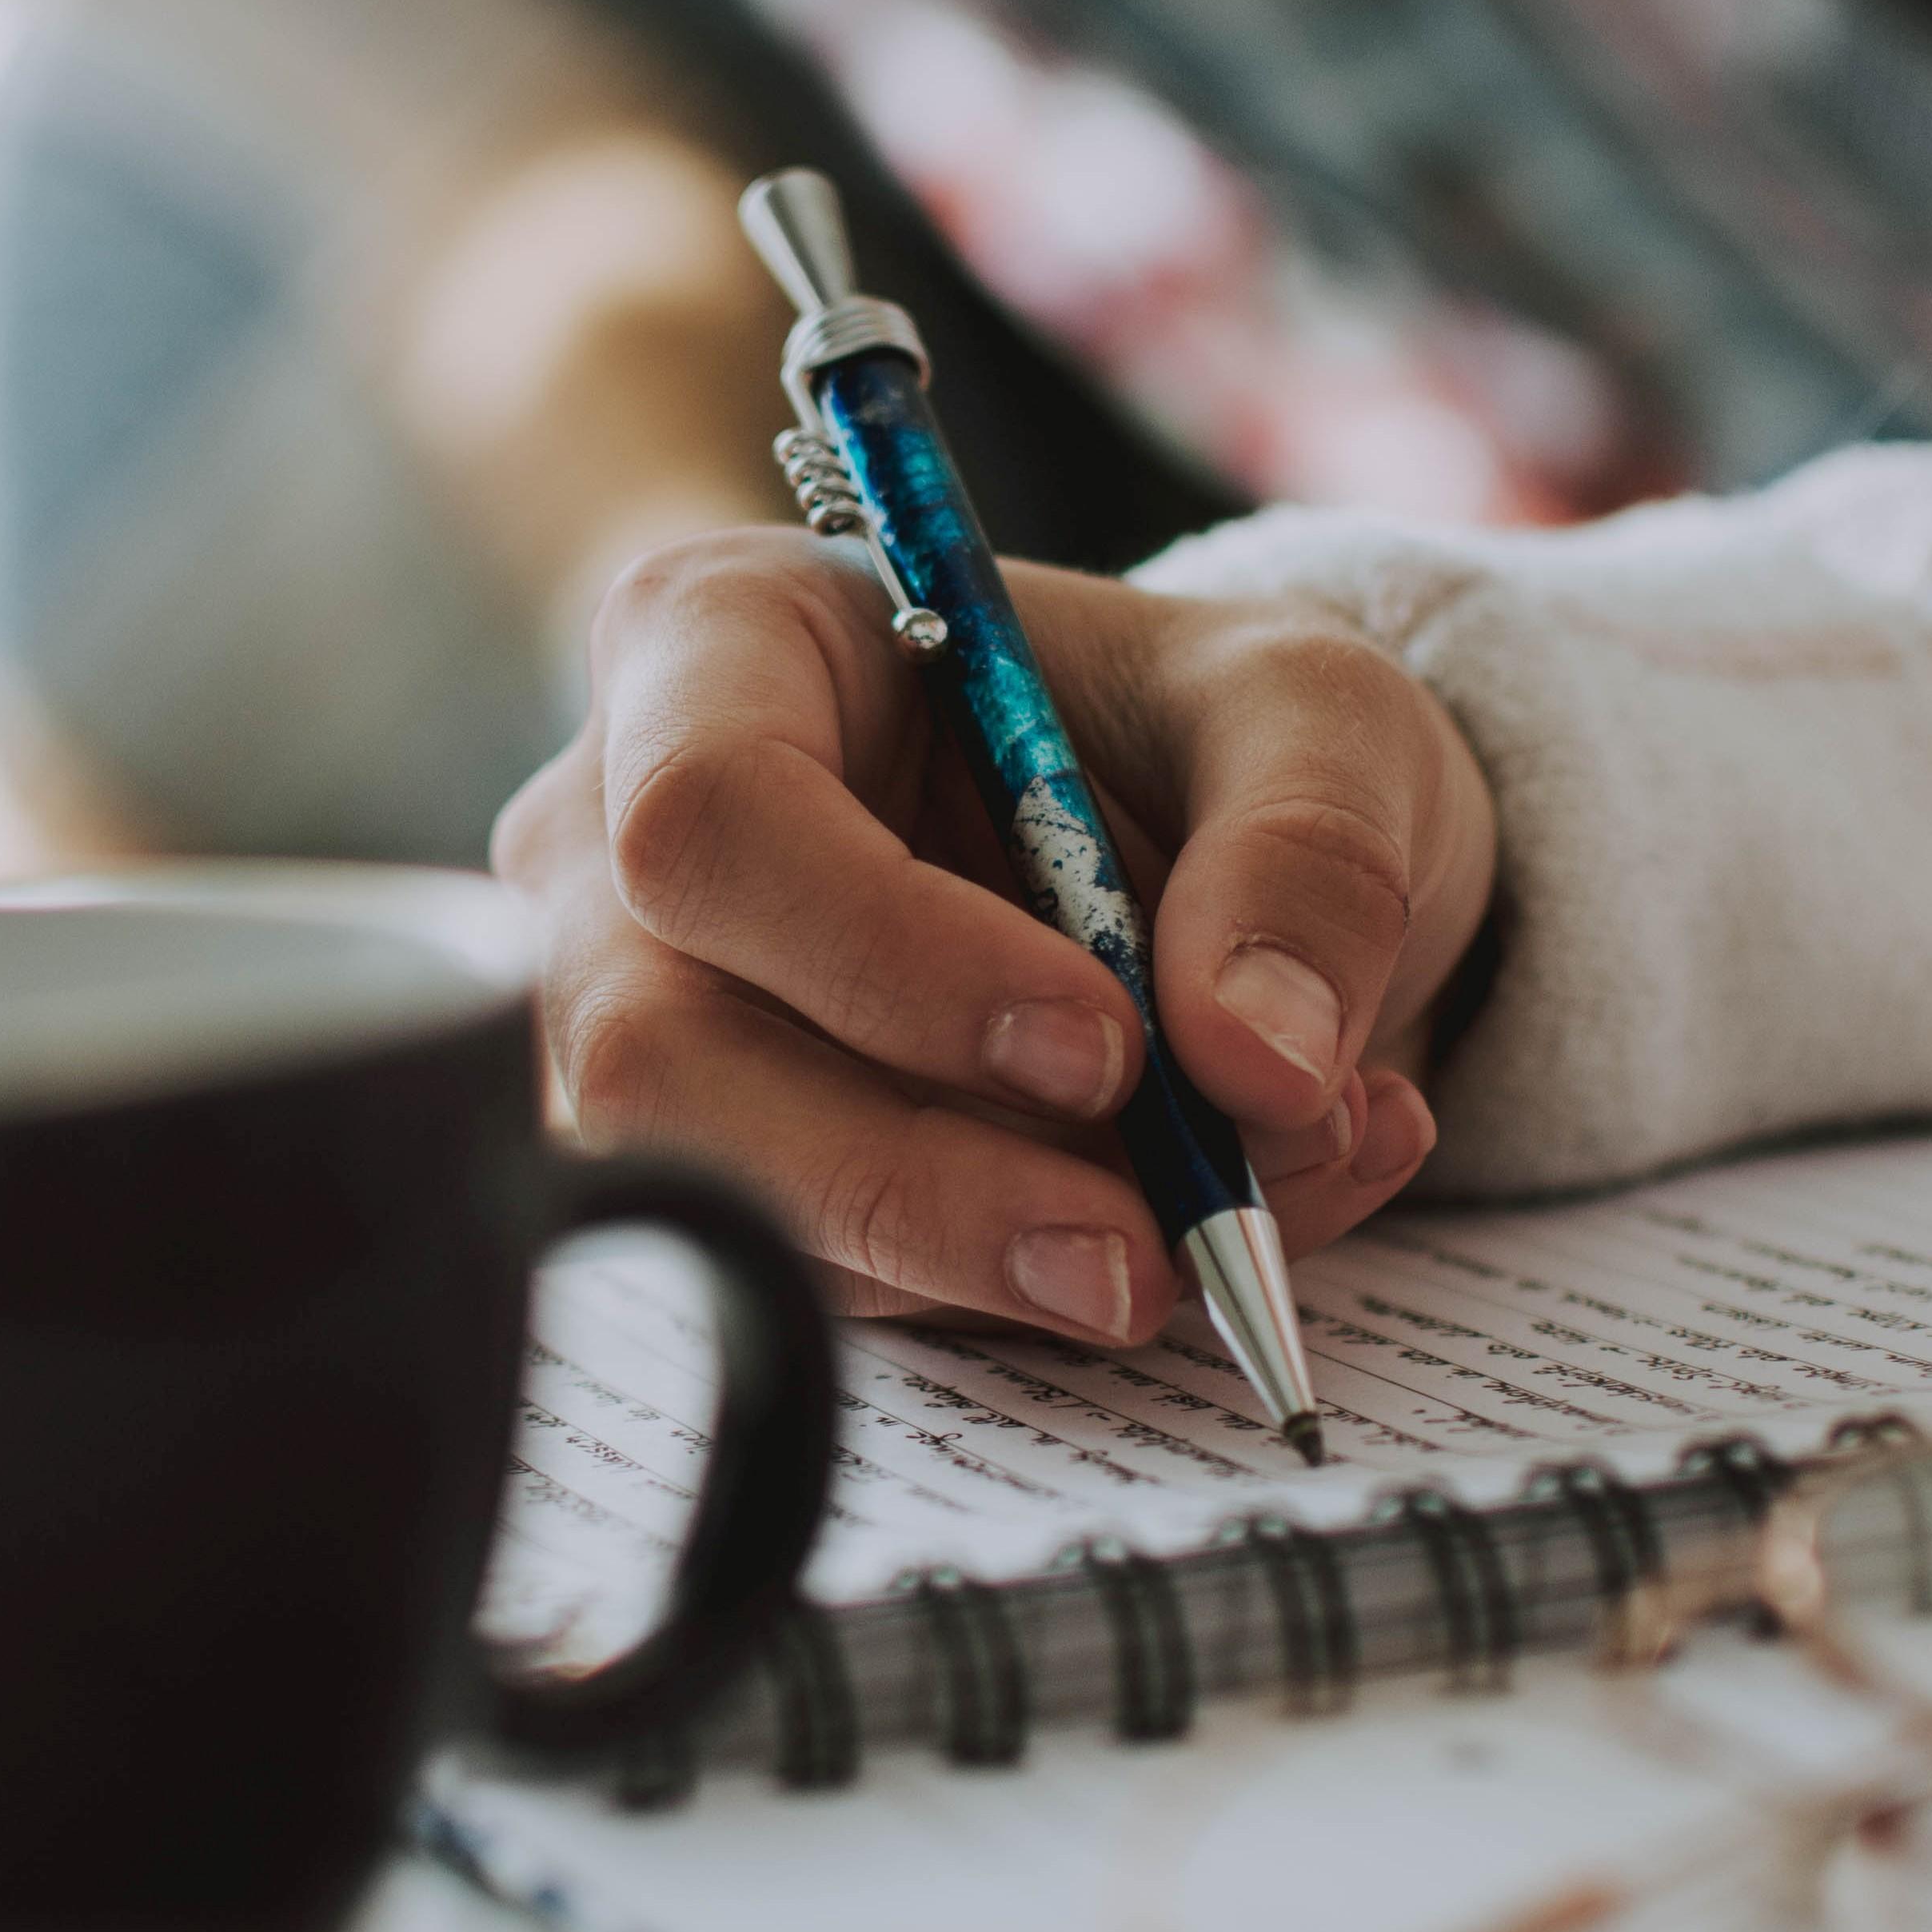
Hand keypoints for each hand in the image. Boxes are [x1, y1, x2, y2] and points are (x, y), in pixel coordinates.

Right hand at [492, 529, 1497, 1345]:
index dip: (890, 954)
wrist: (1198, 842)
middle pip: (660, 1048)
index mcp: (722, 642)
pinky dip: (1016, 1288)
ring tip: (1223, 1223)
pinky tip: (1189, 1228)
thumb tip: (1260, 1066)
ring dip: (983, 1258)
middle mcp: (619, 833)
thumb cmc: (1196, 727)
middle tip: (1139, 1250)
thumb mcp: (1312, 715)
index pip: (710, 813)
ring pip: (726, 1195)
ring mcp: (635, 1010)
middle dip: (910, 1179)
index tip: (1105, 1043)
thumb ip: (1307, 854)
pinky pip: (818, 1274)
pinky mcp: (714, 1157)